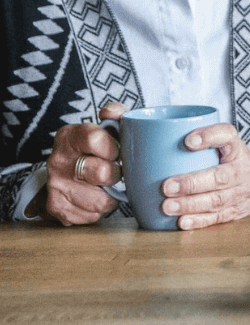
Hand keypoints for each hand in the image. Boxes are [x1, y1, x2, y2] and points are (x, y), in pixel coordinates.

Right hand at [39, 101, 124, 224]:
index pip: (95, 140)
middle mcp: (57, 160)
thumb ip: (114, 114)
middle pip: (101, 173)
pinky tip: (97, 197)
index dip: (113, 148)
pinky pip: (91, 215)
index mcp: (69, 136)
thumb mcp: (103, 126)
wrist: (67, 169)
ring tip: (107, 186)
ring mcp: (55, 185)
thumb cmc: (94, 147)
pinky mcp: (57, 207)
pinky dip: (100, 210)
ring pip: (99, 200)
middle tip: (115, 171)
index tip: (117, 152)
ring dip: (110, 195)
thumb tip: (115, 112)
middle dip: (116, 174)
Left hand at [160, 122, 249, 228]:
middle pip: (220, 177)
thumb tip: (154, 145)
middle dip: (192, 183)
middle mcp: (241, 170)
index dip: (210, 137)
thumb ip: (201, 146)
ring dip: (190, 205)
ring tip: (168, 206)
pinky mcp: (235, 212)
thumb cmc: (232, 164)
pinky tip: (182, 222)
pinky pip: (216, 218)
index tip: (188, 140)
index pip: (227, 136)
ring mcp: (239, 193)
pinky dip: (199, 221)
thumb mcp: (226, 148)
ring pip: (216, 200)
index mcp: (236, 149)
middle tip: (167, 186)